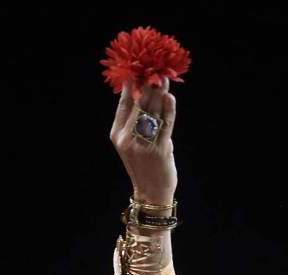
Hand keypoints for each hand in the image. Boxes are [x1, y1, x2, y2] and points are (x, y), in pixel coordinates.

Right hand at [110, 76, 177, 203]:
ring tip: (165, 79)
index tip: (139, 69)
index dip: (132, 85)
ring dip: (160, 93)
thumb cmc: (144, 165)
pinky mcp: (159, 149)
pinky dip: (169, 110)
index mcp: (117, 135)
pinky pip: (165, 124)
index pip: (124, 104)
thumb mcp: (130, 143)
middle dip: (148, 85)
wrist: (151, 191)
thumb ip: (134, 121)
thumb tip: (142, 92)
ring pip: (152, 112)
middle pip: (139, 105)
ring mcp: (143, 144)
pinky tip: (170, 98)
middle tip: (156, 70)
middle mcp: (127, 138)